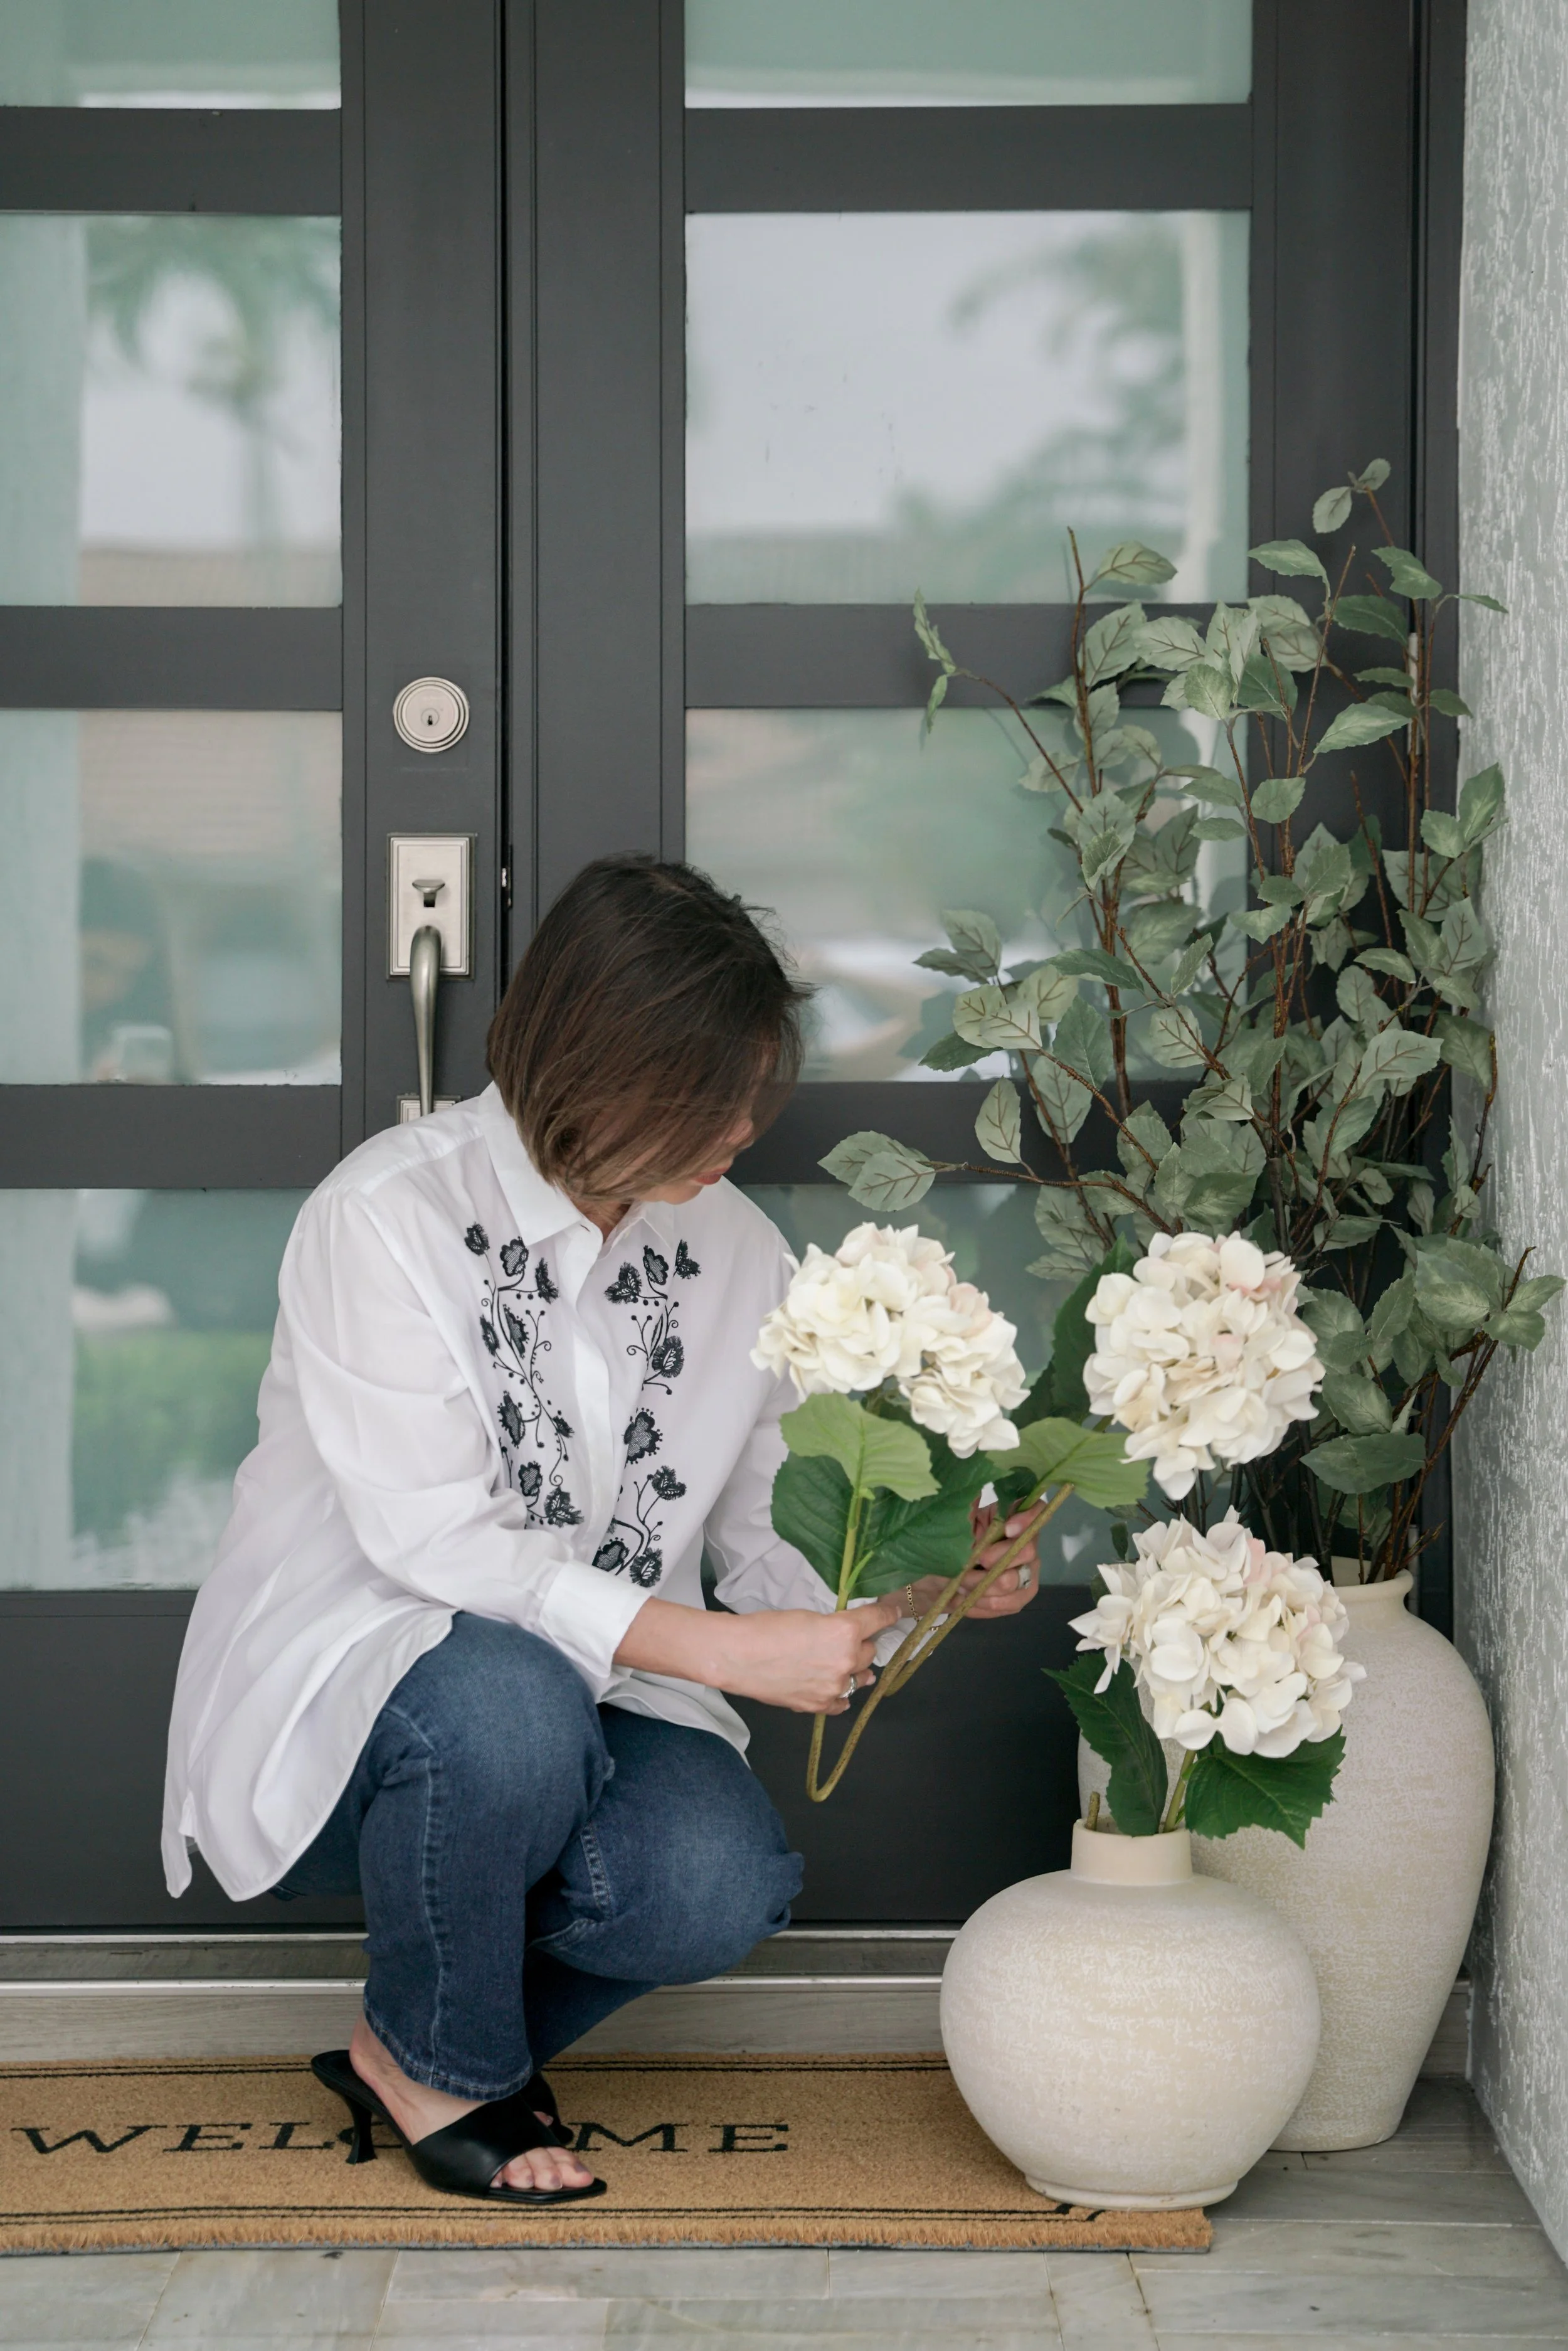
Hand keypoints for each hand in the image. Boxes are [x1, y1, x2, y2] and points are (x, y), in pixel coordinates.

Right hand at [614, 1593, 901, 1711]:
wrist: (738, 1656)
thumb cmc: (766, 1628)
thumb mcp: (808, 1616)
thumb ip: (835, 1626)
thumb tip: (849, 1634)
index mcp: (845, 1631)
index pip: (878, 1619)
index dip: (889, 1613)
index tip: (896, 1611)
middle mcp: (846, 1660)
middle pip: (869, 1651)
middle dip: (861, 1645)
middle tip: (845, 1640)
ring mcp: (834, 1687)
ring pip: (859, 1677)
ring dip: (852, 1669)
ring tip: (836, 1663)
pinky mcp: (819, 1705)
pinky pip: (842, 1701)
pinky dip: (839, 1692)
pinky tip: (829, 1685)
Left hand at [903, 1502, 1045, 1624]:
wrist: (931, 1580)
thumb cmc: (944, 1544)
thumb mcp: (952, 1519)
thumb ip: (965, 1500)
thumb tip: (974, 1479)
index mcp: (1010, 1518)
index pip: (1037, 1511)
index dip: (1028, 1519)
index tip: (1007, 1528)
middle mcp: (1024, 1544)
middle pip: (1028, 1550)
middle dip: (997, 1559)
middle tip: (971, 1563)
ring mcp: (1025, 1572)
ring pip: (1017, 1581)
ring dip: (985, 1585)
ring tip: (961, 1585)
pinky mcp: (1018, 1597)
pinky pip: (1011, 1603)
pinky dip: (987, 1604)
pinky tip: (968, 1600)